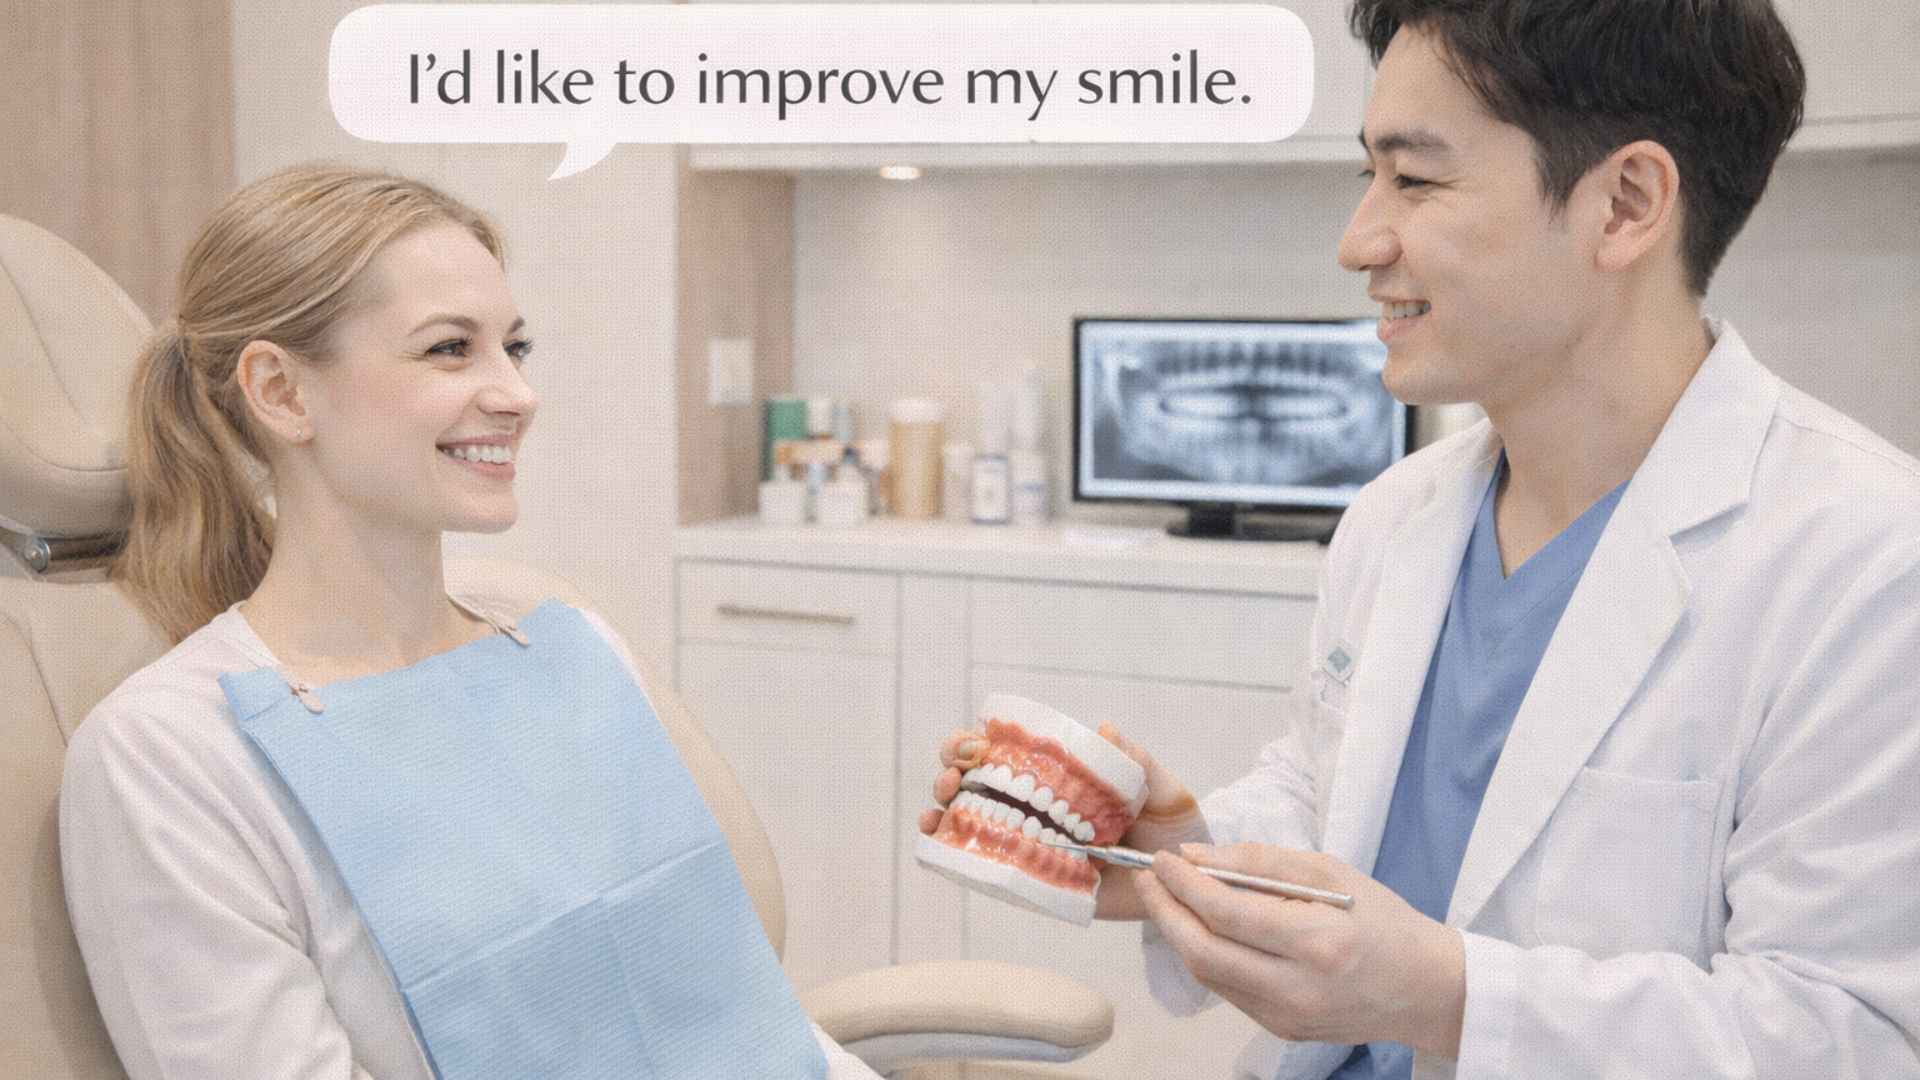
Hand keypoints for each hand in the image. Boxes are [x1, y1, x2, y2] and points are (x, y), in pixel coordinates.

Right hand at [915, 723, 1208, 920]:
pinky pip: (988, 870)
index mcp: (1064, 777)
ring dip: (941, 809)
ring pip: (972, 820)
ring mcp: (1033, 843)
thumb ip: (1140, 763)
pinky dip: (954, 855)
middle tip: (952, 776)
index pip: (1011, 750)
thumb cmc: (1176, 832)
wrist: (1186, 888)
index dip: (979, 741)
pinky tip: (937, 843)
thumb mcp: (1164, 792)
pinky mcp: (1035, 882)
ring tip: (936, 810)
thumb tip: (1105, 729)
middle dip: (951, 769)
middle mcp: (1041, 807)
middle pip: (979, 780)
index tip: (973, 743)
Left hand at [1137, 843, 1464, 1058]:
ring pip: (1207, 973)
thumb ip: (1259, 862)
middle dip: (1165, 910)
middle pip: (1203, 950)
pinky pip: (1226, 988)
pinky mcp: (1280, 1030)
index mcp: (1317, 942)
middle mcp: (1297, 988)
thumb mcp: (1331, 872)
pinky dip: (1205, 954)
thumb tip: (1195, 857)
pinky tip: (1200, 927)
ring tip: (1167, 897)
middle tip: (1148, 878)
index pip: (1228, 913)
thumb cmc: (1382, 920)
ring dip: (1178, 932)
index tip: (1161, 858)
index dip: (1184, 884)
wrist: (1424, 989)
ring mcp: (1286, 1016)